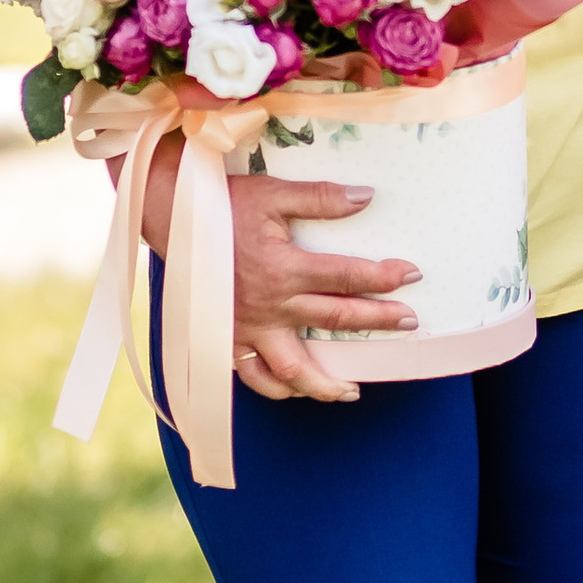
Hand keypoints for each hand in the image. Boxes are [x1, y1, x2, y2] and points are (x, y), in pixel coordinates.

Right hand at [142, 143, 415, 406]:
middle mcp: (271, 305)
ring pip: (293, 368)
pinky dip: (276, 388)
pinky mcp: (228, 339)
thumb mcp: (273, 193)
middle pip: (336, 319)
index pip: (348, 277)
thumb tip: (366, 197)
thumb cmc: (222, 206)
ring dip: (326, 382)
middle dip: (378, 321)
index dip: (384, 277)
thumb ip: (320, 198)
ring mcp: (249, 328)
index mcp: (285, 268)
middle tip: (409, 323)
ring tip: (351, 390)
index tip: (410, 275)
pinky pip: (253, 376)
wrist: (172, 220)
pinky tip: (295, 390)